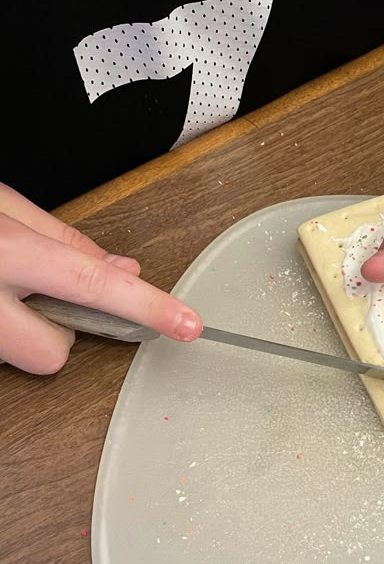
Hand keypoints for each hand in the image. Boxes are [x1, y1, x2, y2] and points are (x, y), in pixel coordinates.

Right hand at [0, 182, 201, 373]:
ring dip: (20, 329)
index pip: (92, 284)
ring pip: (23, 357)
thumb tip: (122, 270)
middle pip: (53, 352)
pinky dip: (4, 329)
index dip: (146, 307)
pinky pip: (3, 352)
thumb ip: (61, 237)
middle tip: (30, 292)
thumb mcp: (0, 205)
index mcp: (4, 253)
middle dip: (55, 329)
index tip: (185, 324)